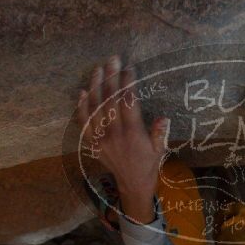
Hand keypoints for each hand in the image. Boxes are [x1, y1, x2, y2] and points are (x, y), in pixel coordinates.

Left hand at [77, 55, 169, 221]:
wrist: (132, 184)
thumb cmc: (149, 164)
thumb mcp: (159, 149)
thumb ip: (159, 133)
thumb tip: (163, 118)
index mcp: (133, 134)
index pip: (128, 103)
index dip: (127, 83)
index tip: (129, 68)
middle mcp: (115, 134)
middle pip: (110, 100)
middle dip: (111, 78)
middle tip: (112, 59)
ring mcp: (101, 139)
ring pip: (95, 108)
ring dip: (95, 87)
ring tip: (98, 69)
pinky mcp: (93, 143)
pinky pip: (84, 123)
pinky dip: (82, 107)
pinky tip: (82, 92)